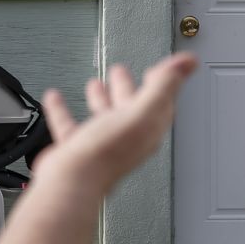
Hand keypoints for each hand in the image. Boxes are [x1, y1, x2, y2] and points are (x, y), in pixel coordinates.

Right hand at [35, 54, 198, 192]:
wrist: (72, 180)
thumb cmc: (106, 152)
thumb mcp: (142, 111)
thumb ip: (164, 85)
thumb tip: (189, 62)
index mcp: (146, 129)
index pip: (160, 104)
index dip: (160, 84)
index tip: (158, 69)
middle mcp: (125, 139)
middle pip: (130, 109)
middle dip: (127, 88)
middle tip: (121, 71)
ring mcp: (100, 145)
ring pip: (103, 118)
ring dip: (100, 98)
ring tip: (95, 84)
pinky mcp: (75, 150)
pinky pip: (71, 126)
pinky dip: (63, 110)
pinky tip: (56, 98)